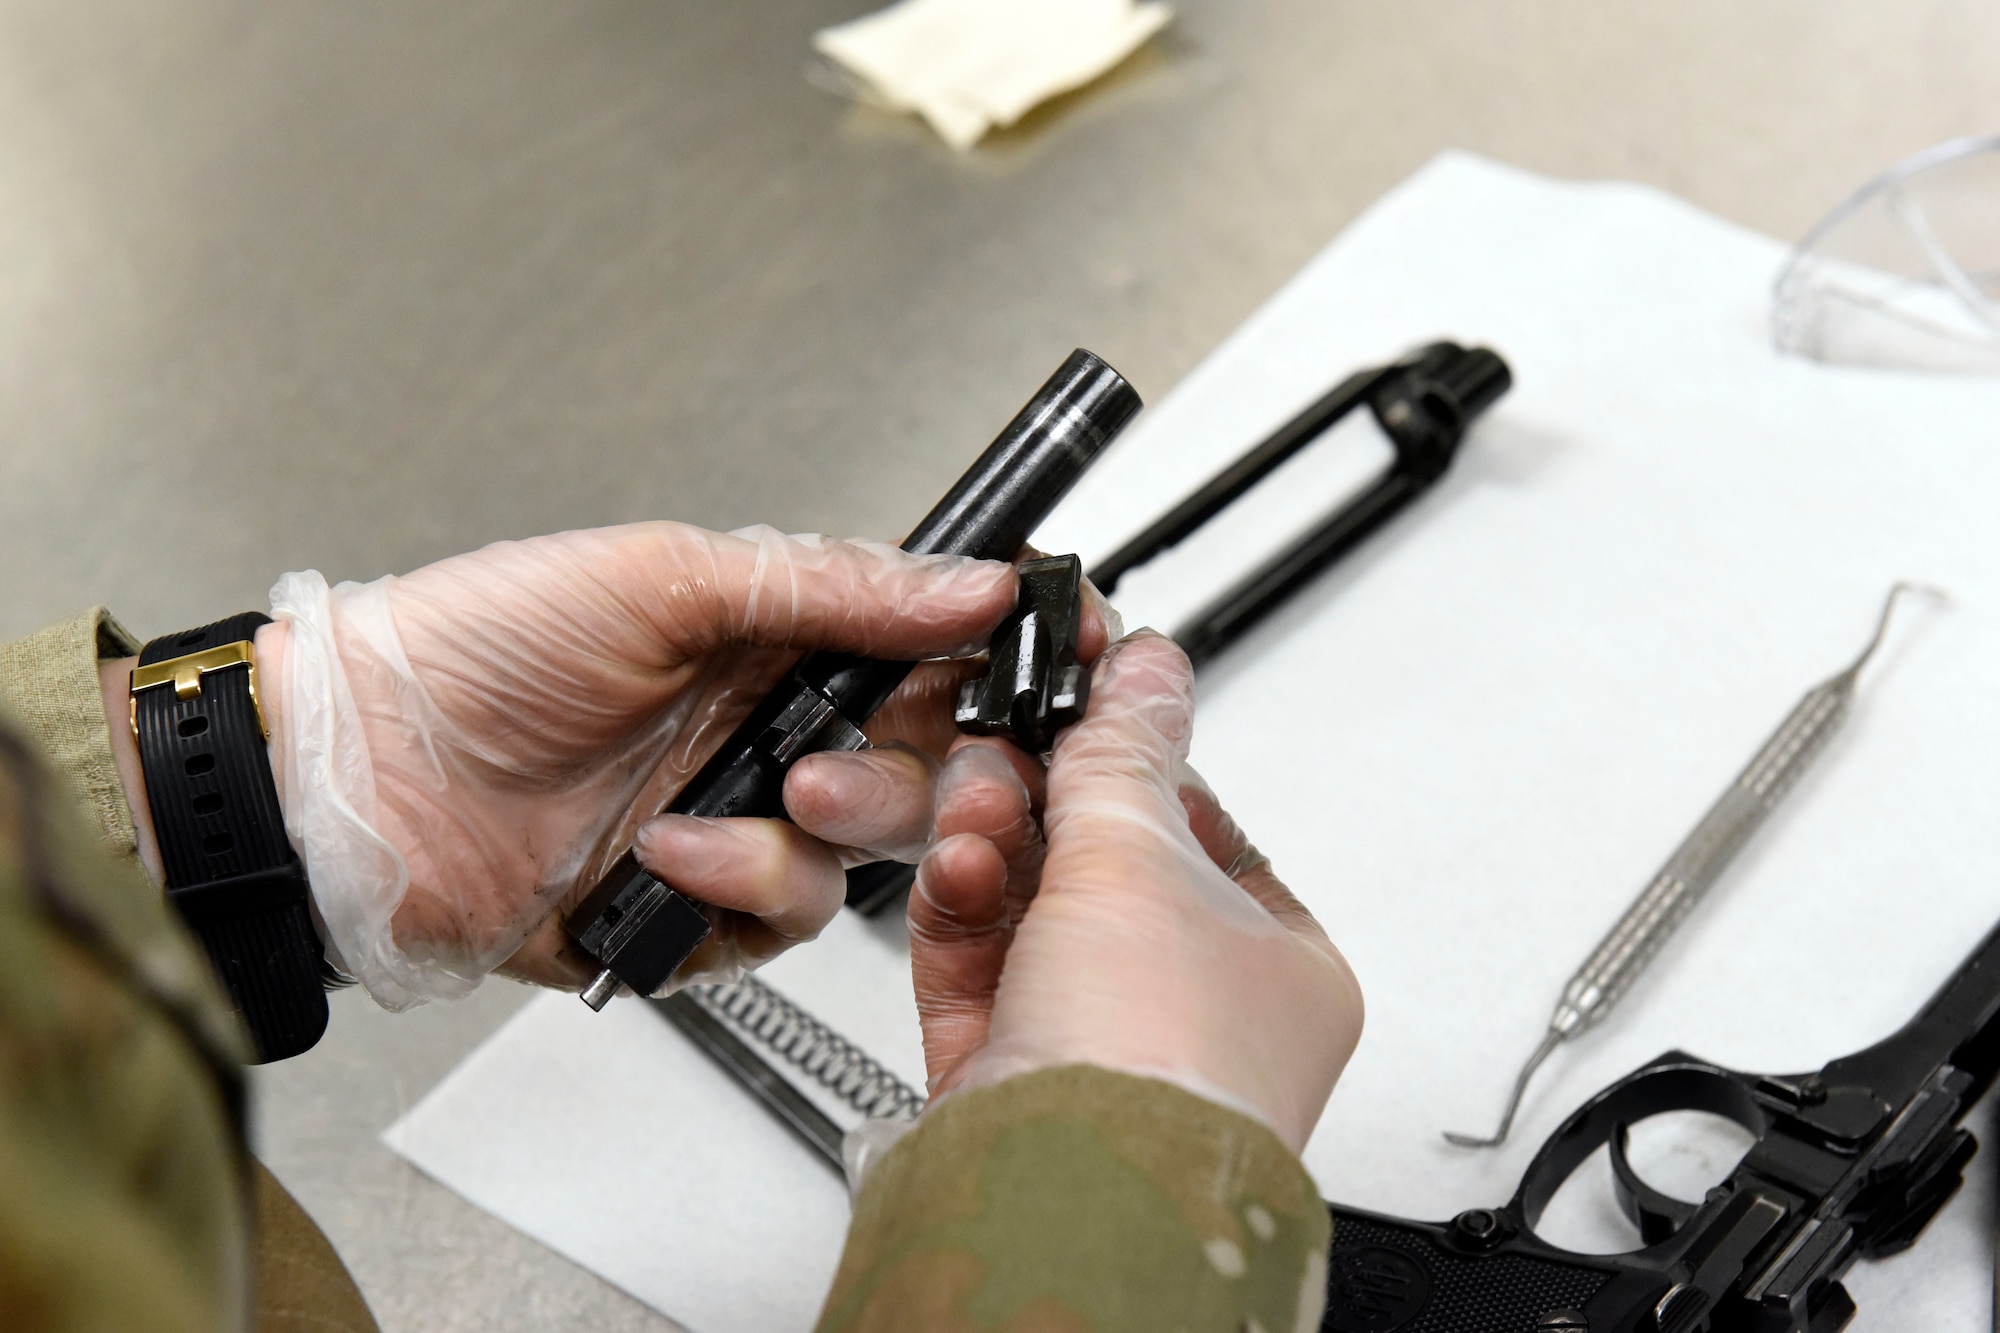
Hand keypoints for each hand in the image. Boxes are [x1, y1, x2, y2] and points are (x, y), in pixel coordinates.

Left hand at [248, 523, 1030, 1005]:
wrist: (357, 780)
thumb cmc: (479, 650)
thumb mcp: (663, 579)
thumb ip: (832, 587)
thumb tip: (970, 579)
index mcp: (776, 637)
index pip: (930, 646)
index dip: (999, 655)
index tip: (1056, 655)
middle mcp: (771, 730)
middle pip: (924, 766)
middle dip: (902, 778)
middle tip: (827, 770)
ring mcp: (737, 821)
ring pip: (862, 858)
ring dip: (797, 842)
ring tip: (702, 819)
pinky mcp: (697, 908)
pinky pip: (779, 923)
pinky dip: (732, 895)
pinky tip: (656, 861)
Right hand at [907, 631, 1362, 1151]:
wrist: (1064, 1191)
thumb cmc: (1161, 1060)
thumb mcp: (1145, 859)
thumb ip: (1124, 752)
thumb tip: (1146, 666)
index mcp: (1278, 965)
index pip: (1205, 832)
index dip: (1138, 765)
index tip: (1082, 709)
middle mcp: (1192, 1010)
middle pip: (1104, 866)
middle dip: (1044, 801)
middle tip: (1007, 744)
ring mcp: (1098, 1042)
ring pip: (1032, 909)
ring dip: (996, 842)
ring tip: (976, 800)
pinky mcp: (1010, 1069)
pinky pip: (979, 964)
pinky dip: (962, 908)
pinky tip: (956, 865)